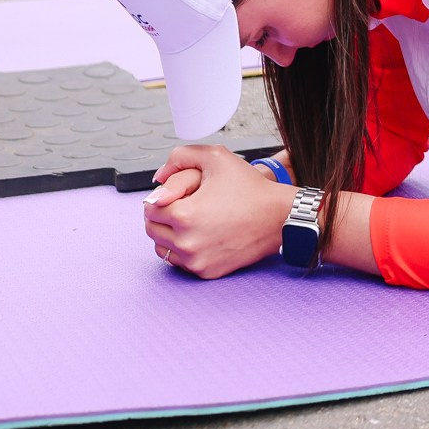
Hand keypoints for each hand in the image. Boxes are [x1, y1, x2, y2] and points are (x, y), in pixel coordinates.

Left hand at [142, 147, 292, 278]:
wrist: (279, 216)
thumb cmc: (250, 188)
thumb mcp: (216, 157)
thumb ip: (179, 157)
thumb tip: (157, 179)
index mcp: (184, 215)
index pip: (149, 207)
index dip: (162, 196)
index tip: (178, 193)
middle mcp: (187, 242)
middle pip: (152, 229)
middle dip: (162, 215)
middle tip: (181, 205)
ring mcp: (197, 260)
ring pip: (162, 247)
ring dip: (169, 234)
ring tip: (189, 220)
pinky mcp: (206, 272)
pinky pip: (180, 262)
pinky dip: (183, 249)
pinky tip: (199, 235)